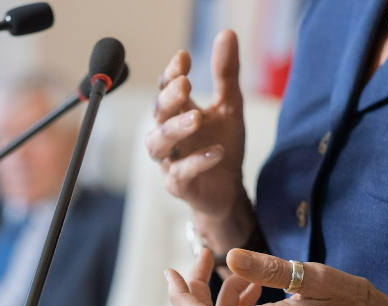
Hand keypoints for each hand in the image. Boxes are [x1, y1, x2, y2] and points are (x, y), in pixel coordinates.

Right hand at [146, 30, 246, 219]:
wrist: (228, 190)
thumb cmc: (222, 145)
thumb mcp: (229, 106)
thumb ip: (226, 73)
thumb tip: (227, 33)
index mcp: (177, 113)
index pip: (166, 88)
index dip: (172, 73)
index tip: (184, 58)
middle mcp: (167, 135)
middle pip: (157, 113)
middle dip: (168, 99)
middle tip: (185, 84)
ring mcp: (169, 160)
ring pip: (158, 144)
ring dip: (174, 129)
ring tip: (196, 118)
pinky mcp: (178, 185)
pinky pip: (181, 173)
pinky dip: (197, 161)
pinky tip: (217, 151)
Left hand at [163, 248, 387, 305]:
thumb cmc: (355, 303)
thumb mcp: (315, 276)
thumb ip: (269, 269)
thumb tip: (230, 256)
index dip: (182, 297)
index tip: (173, 271)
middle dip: (203, 289)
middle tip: (207, 257)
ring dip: (226, 299)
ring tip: (249, 277)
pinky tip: (259, 295)